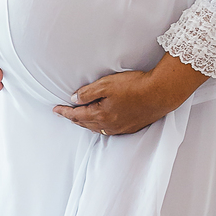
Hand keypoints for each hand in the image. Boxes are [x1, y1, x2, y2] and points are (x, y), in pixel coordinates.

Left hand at [54, 55, 206, 135]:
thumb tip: (73, 100)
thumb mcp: (106, 84)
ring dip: (86, 124)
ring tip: (79, 119)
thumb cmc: (134, 86)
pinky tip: (101, 123)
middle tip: (64, 114)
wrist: (161, 93)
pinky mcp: (132, 127)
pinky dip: (100, 126)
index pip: (76, 115)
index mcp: (101, 115)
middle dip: (73, 118)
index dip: (64, 112)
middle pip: (85, 124)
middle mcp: (110, 125)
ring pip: (97, 128)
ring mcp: (121, 128)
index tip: (55, 109)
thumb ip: (87, 93)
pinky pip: (110, 130)